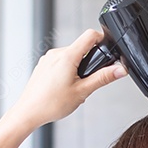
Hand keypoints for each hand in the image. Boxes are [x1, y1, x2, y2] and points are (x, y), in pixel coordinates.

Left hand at [8, 29, 127, 128]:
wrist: (28, 112)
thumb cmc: (51, 104)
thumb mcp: (83, 91)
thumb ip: (103, 78)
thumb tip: (120, 69)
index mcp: (67, 57)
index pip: (90, 35)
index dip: (103, 39)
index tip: (107, 49)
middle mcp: (56, 54)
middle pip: (81, 47)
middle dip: (90, 60)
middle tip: (89, 79)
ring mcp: (48, 59)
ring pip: (71, 55)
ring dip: (78, 67)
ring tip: (76, 87)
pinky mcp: (44, 65)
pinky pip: (61, 62)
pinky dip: (68, 71)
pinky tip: (65, 87)